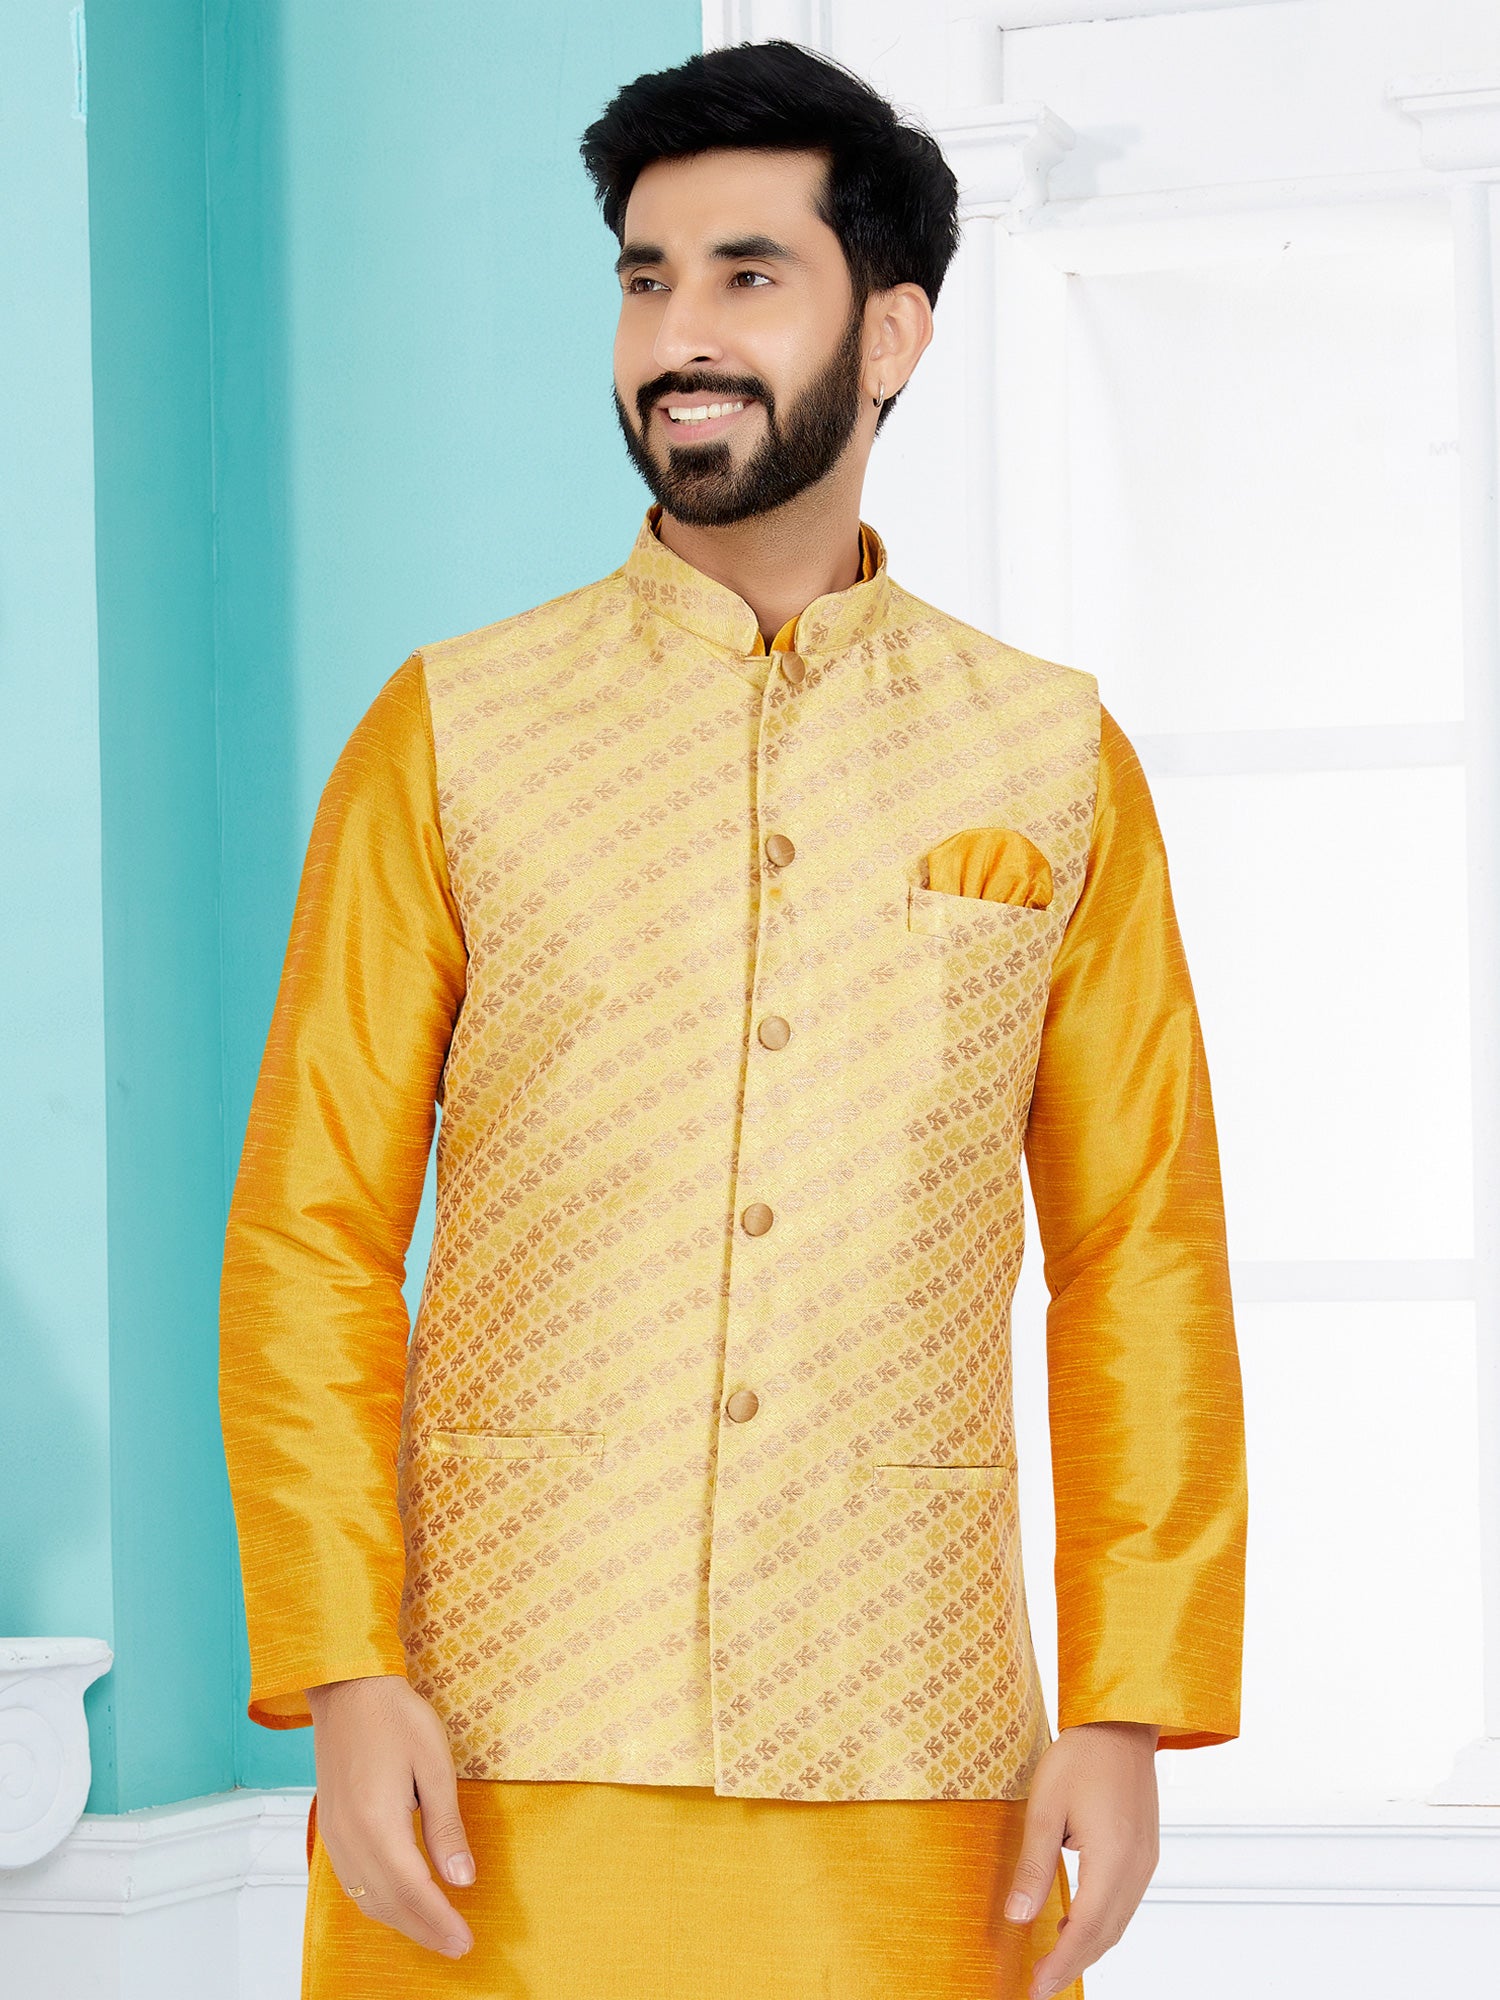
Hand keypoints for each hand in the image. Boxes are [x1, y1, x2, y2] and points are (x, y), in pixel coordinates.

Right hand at [306, 1674, 475, 1958]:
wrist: (347, 1688)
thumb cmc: (395, 1717)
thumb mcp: (434, 1764)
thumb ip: (446, 1826)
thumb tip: (462, 1879)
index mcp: (377, 1824)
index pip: (413, 1890)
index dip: (440, 1920)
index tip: (466, 1941)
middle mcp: (349, 1838)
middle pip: (388, 1904)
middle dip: (424, 1930)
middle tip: (457, 1946)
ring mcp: (334, 1835)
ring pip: (366, 1898)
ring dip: (401, 1921)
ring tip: (434, 1931)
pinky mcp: (330, 1828)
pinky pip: (352, 1882)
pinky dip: (378, 1901)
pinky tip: (399, 1902)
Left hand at [1003, 1720, 1160, 1999]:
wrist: (1120, 1722)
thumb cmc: (1081, 1756)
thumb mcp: (1045, 1806)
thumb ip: (1033, 1865)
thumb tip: (1016, 1916)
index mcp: (1113, 1857)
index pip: (1087, 1928)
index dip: (1062, 1963)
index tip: (1037, 1988)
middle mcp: (1137, 1867)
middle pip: (1106, 1933)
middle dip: (1073, 1964)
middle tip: (1040, 1987)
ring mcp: (1146, 1861)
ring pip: (1118, 1922)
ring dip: (1088, 1946)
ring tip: (1053, 1963)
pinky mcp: (1144, 1852)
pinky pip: (1124, 1902)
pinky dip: (1101, 1923)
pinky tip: (1075, 1924)